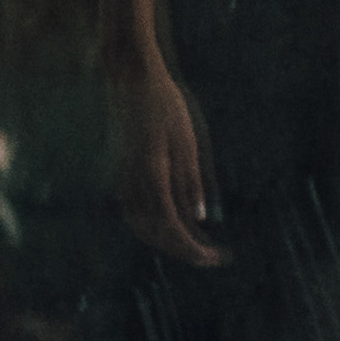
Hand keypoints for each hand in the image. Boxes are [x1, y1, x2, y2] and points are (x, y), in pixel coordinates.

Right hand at [124, 60, 222, 269]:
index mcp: (152, 174)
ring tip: (196, 247)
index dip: (191, 246)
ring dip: (168, 242)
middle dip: (182, 251)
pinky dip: (156, 227)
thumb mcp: (187, 142)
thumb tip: (200, 218)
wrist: (133, 82)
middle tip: (211, 258)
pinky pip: (137, 211)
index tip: (213, 258)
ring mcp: (126, 178)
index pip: (170, 225)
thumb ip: (191, 181)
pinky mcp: (126, 174)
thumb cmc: (165, 107)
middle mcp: (135, 181)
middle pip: (154, 232)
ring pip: (142, 226)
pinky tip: (176, 225)